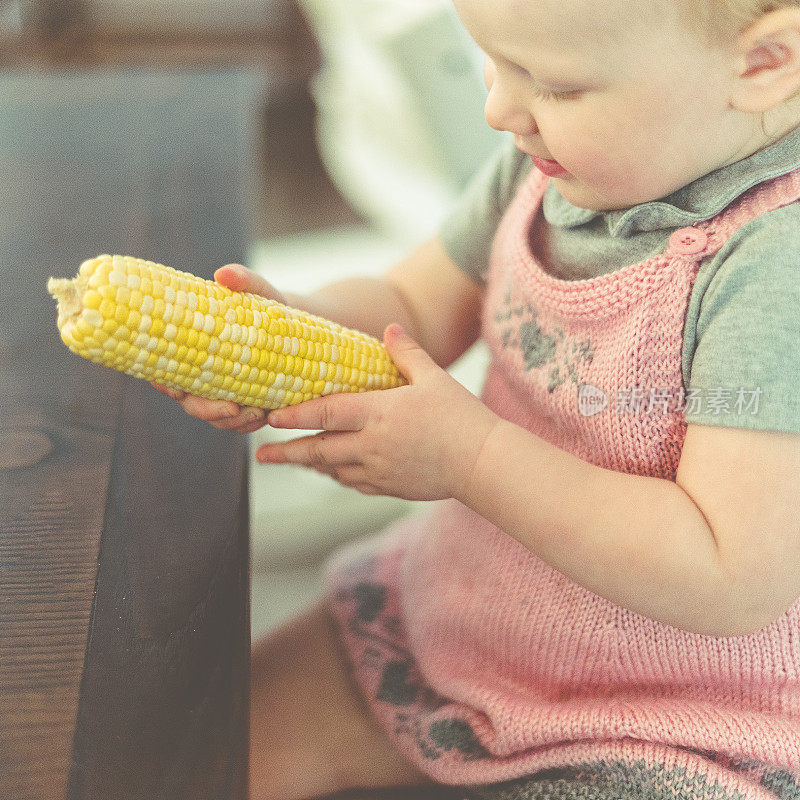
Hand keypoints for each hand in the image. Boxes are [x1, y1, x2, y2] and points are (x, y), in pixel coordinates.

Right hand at [151, 263, 284, 432]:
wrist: (301, 322)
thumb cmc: (269, 304)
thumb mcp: (261, 290)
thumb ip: (244, 280)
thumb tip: (224, 274)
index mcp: (195, 347)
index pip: (166, 369)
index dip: (163, 381)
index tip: (172, 387)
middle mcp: (204, 374)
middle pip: (191, 402)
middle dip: (207, 410)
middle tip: (231, 409)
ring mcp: (225, 392)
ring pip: (216, 417)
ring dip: (232, 422)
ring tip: (255, 414)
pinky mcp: (248, 403)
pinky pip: (241, 422)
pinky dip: (250, 423)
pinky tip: (264, 417)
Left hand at [255, 324, 500, 500]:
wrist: (483, 462)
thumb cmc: (461, 417)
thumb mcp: (434, 378)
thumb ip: (407, 353)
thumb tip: (389, 328)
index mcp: (379, 413)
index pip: (326, 413)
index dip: (295, 416)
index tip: (271, 418)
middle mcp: (372, 444)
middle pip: (319, 450)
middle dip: (288, 453)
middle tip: (262, 455)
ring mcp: (379, 470)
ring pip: (334, 470)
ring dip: (311, 465)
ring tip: (292, 461)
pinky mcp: (390, 487)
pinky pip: (354, 483)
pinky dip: (338, 476)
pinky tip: (332, 472)